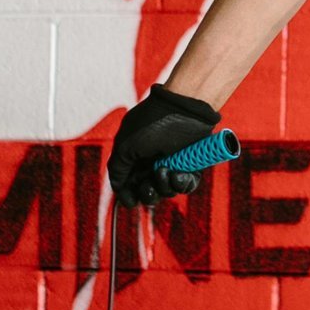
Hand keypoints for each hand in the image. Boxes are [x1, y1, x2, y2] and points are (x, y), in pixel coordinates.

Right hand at [106, 82, 221, 207]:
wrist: (188, 107)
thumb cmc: (154, 124)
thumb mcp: (126, 145)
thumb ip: (117, 169)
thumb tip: (118, 188)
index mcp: (134, 156)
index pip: (129, 183)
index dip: (129, 195)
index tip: (131, 202)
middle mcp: (152, 161)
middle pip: (148, 191)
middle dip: (148, 193)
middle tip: (149, 185)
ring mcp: (172, 164)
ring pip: (167, 190)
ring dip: (165, 187)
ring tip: (166, 170)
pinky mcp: (191, 165)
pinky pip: (186, 184)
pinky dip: (183, 183)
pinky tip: (180, 173)